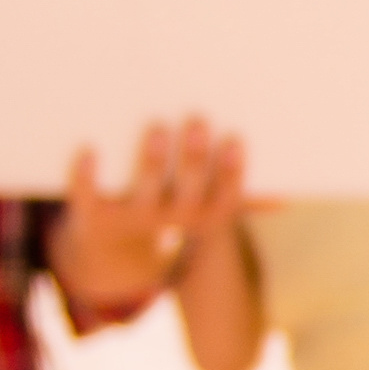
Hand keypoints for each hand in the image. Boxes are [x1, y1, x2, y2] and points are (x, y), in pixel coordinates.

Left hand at [49, 112, 241, 317]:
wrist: (111, 250)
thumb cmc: (169, 211)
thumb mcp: (206, 211)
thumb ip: (241, 200)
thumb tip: (284, 198)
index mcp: (200, 219)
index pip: (223, 198)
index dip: (229, 171)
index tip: (234, 138)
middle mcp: (169, 222)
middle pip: (185, 194)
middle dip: (193, 158)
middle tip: (197, 119)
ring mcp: (130, 220)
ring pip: (143, 194)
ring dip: (151, 162)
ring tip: (157, 126)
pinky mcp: (92, 215)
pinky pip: (87, 197)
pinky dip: (84, 175)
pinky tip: (89, 149)